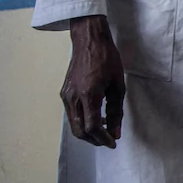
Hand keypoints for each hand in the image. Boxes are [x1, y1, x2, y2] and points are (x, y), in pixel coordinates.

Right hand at [61, 15, 125, 147]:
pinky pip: (72, 114)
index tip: (113, 142)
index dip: (103, 138)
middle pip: (79, 131)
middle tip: (108, 139)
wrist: (89, 40)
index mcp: (88, 95)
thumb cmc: (107, 59)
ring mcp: (66, 96)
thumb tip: (116, 131)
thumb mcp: (118, 85)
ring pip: (74, 125)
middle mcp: (73, 98)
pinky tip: (95, 115)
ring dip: (88, 132)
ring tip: (104, 128)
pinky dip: (82, 121)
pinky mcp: (64, 93)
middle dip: (94, 140)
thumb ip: (116, 111)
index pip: (93, 127)